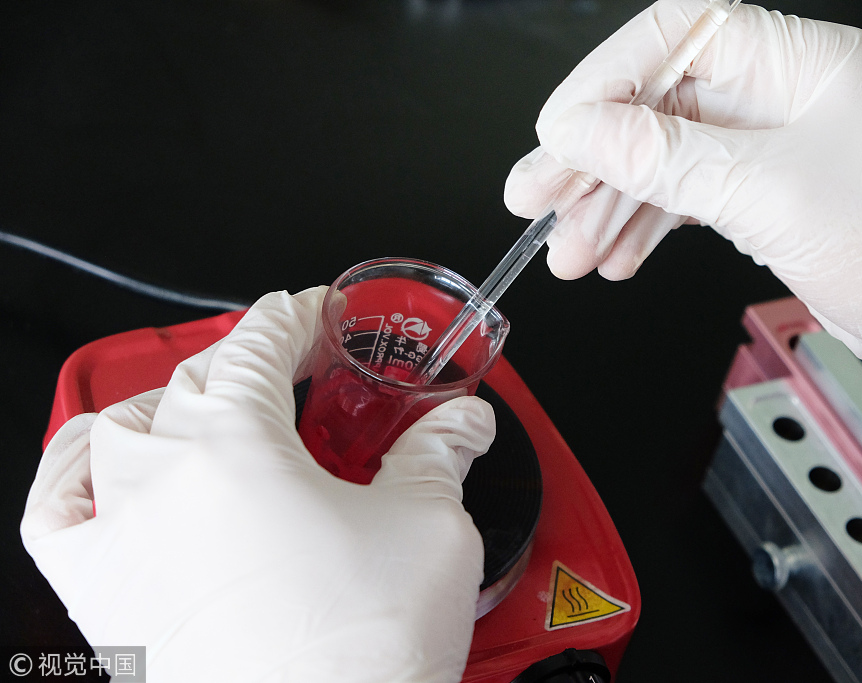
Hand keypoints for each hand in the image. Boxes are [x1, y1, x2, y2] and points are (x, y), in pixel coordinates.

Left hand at [21, 287, 495, 682]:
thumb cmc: (359, 653)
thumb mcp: (428, 526)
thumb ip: (438, 453)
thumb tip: (460, 423)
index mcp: (235, 442)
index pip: (260, 343)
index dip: (297, 317)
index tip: (316, 315)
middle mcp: (160, 477)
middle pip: (198, 378)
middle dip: (252, 359)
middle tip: (297, 369)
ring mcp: (120, 535)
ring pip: (121, 428)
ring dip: (171, 404)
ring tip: (212, 411)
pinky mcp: (102, 595)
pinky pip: (56, 508)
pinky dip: (78, 472)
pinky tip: (108, 467)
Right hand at [505, 1, 861, 418]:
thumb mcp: (768, 195)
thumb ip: (664, 160)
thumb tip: (579, 132)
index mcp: (799, 62)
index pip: (675, 36)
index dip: (604, 80)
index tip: (556, 133)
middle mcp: (782, 96)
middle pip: (658, 106)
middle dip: (591, 157)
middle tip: (534, 198)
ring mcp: (771, 148)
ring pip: (664, 161)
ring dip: (609, 206)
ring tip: (567, 251)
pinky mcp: (766, 196)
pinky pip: (686, 199)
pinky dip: (646, 229)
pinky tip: (614, 257)